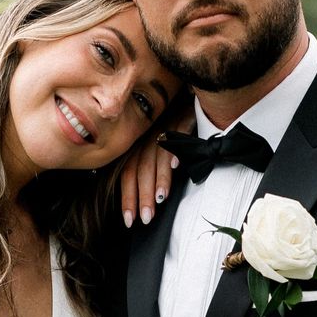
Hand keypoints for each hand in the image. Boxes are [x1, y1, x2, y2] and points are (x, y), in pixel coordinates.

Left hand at [118, 107, 193, 227]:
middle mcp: (147, 137)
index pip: (128, 174)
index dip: (128, 197)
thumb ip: (149, 171)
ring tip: (161, 199)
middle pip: (141, 169)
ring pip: (157, 156)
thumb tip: (148, 202)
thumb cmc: (172, 127)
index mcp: (138, 146)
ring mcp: (164, 127)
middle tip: (147, 217)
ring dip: (159, 180)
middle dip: (143, 196)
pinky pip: (178, 134)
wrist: (189, 96)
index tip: (130, 220)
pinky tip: (177, 165)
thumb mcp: (156, 147)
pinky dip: (176, 150)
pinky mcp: (182, 117)